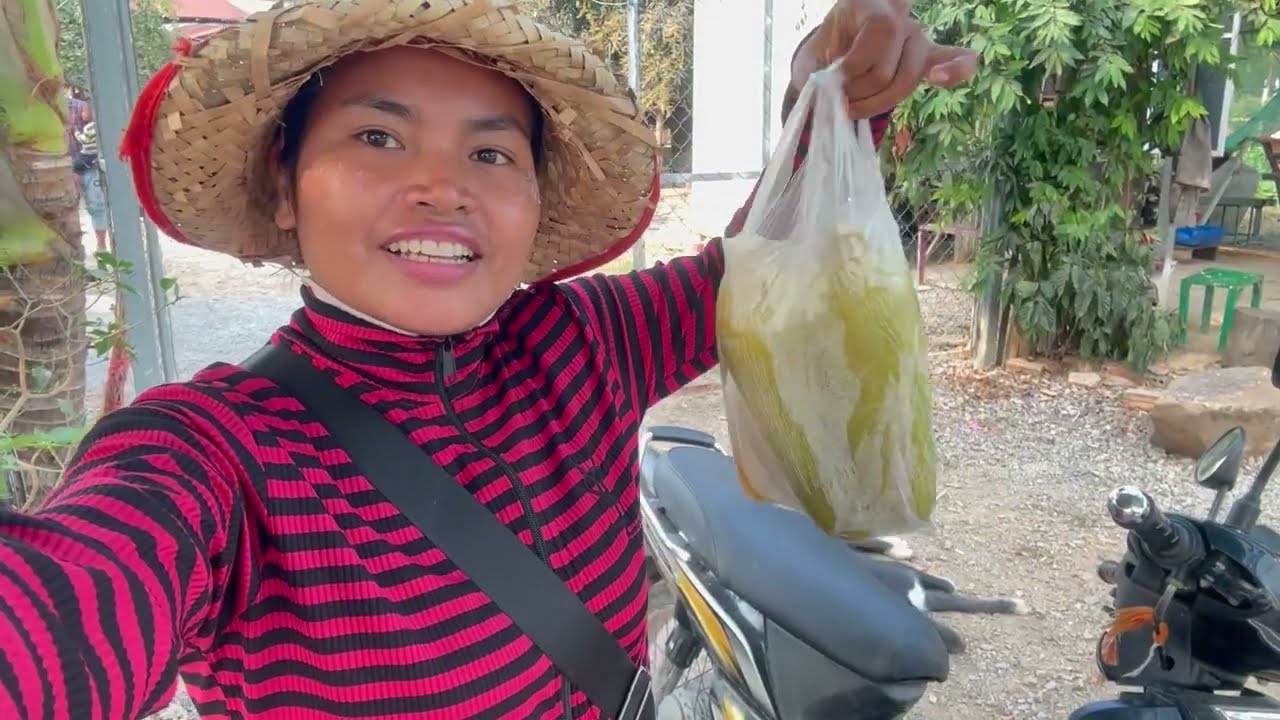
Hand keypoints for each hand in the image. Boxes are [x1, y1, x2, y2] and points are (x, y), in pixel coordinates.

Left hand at [792, 0, 977, 117]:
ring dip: (876, 104)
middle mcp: (900, 16)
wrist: (835, 53)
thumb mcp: (812, 57)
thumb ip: (821, 71)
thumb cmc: (824, 53)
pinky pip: (959, 60)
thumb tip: (834, 90)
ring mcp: (918, 36)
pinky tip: (939, 78)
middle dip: (859, 93)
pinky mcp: (930, 57)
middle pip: (888, 68)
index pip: (881, 31)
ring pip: (906, 80)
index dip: (856, 65)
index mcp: (868, 4)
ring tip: (854, 108)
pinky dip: (956, 71)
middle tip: (839, 100)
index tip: (834, 80)